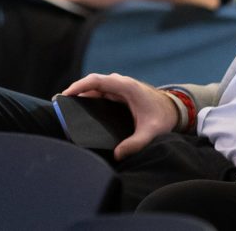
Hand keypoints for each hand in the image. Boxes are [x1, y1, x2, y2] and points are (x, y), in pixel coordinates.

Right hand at [63, 73, 179, 159]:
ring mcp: (122, 88)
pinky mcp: (121, 94)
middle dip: (76, 91)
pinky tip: (81, 109)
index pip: (98, 81)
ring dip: (82, 94)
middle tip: (59, 104)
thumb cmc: (164, 117)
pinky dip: (90, 97)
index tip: (65, 95)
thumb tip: (119, 154)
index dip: (80, 86)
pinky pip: (102, 92)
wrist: (176, 110)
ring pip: (97, 87)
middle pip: (94, 83)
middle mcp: (123, 84)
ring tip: (66, 107)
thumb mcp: (151, 131)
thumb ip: (136, 143)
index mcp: (127, 87)